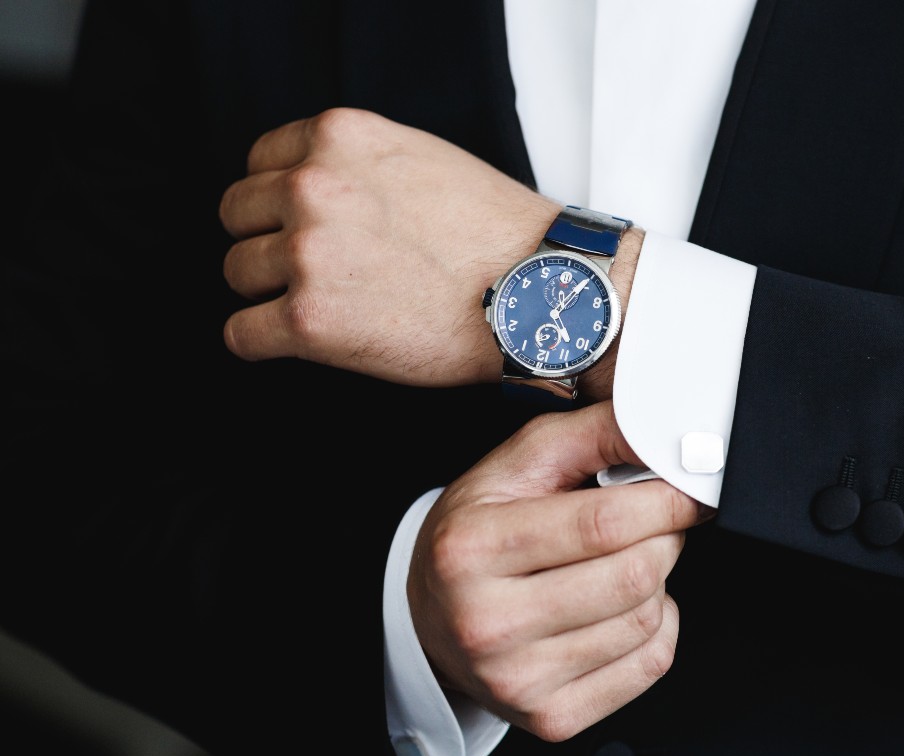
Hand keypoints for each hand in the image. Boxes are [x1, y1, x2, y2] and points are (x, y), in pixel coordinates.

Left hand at [218, 107, 560, 386]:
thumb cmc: (497, 234)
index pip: (260, 161)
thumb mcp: (421, 157)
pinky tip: (303, 341)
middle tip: (319, 271)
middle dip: (270, 243)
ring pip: (237, 273)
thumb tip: (313, 190)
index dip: (281, 200)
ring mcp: (307, 255)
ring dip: (271, 292)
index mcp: (338, 137)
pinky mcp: (309, 321)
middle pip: (238, 215)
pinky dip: (263, 342)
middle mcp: (313, 187)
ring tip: (328, 306)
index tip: (306, 226)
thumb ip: (358, 164)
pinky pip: (241, 335)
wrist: (540, 293)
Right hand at [409, 400, 711, 740]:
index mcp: (471, 550)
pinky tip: (618, 609)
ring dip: (658, 583)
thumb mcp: (516, 466)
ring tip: (620, 565)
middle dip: (665, 538)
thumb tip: (663, 433)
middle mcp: (487, 622)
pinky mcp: (551, 718)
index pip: (602, 524)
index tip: (687, 490)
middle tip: (653, 523)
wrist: (432, 620)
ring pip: (648, 619)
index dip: (665, 502)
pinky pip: (650, 665)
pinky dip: (656, 628)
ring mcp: (518, 679)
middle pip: (634, 575)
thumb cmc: (477, 536)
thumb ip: (591, 435)